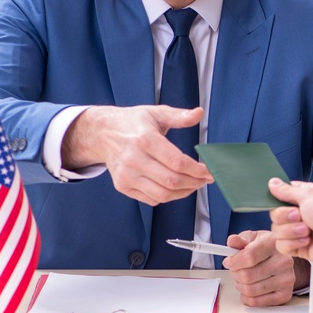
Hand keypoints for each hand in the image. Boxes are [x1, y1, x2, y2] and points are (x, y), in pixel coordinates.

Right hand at [60, 105, 212, 204]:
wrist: (103, 133)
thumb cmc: (132, 123)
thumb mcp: (156, 113)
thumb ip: (179, 116)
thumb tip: (199, 113)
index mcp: (145, 139)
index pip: (176, 162)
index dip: (197, 170)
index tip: (209, 170)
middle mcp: (134, 159)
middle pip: (171, 180)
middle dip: (194, 183)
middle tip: (205, 179)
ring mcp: (127, 175)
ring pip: (163, 194)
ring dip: (184, 192)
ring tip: (194, 184)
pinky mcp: (123, 186)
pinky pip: (151, 199)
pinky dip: (168, 196)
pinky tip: (176, 187)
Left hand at [222, 230, 308, 306]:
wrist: (283, 259)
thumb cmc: (266, 249)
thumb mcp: (252, 238)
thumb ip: (240, 240)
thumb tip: (232, 241)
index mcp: (274, 244)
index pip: (249, 256)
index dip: (234, 262)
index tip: (228, 262)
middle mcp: (284, 262)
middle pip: (247, 275)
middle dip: (235, 274)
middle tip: (235, 270)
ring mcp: (286, 279)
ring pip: (250, 290)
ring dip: (240, 286)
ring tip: (242, 279)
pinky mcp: (285, 294)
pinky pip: (256, 302)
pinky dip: (247, 297)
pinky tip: (249, 289)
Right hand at [268, 178, 312, 268]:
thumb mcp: (309, 195)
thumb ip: (287, 191)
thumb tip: (273, 182)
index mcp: (304, 197)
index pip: (280, 195)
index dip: (277, 199)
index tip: (282, 201)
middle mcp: (301, 213)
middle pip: (275, 214)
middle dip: (285, 216)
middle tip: (300, 216)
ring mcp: (299, 231)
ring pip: (277, 231)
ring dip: (291, 231)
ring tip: (308, 231)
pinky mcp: (299, 247)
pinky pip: (282, 246)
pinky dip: (293, 243)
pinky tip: (307, 241)